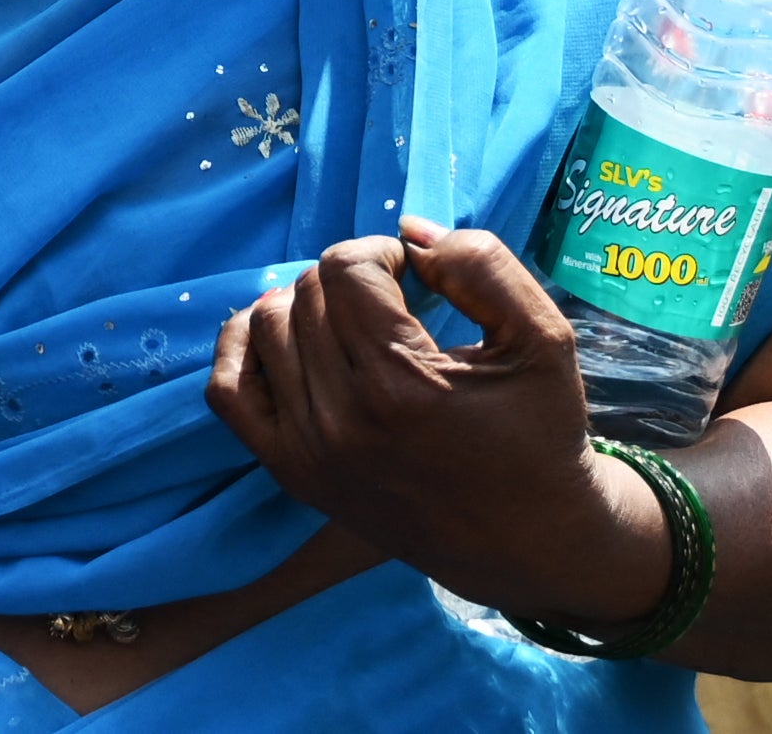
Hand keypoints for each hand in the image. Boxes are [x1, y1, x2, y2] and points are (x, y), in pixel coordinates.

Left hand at [207, 221, 660, 629]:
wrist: (525, 540)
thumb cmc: (539, 434)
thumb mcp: (543, 338)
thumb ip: (482, 266)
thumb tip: (410, 231)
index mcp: (403, 384)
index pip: (346, 269)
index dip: (381, 252)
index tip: (413, 274)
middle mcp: (343, 420)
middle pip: (308, 293)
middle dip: (350, 278)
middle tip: (392, 301)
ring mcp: (308, 452)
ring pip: (268, 327)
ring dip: (307, 305)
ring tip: (353, 322)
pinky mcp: (291, 474)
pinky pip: (228, 392)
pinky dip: (244, 348)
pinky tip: (287, 338)